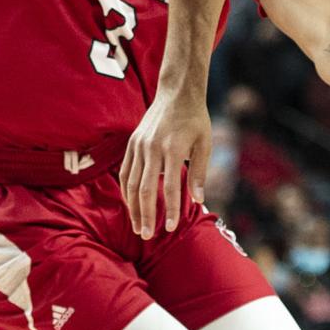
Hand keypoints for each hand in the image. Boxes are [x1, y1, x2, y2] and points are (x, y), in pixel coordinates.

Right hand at [120, 89, 211, 238]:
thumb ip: (199, 172)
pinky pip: (124, 172)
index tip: (169, 228)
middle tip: (147, 236)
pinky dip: (126, 191)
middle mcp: (152, 148)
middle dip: (145, 215)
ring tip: (137, 226)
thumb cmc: (196, 120)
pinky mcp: (132, 143)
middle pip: (144, 189)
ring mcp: (138, 146)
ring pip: (130, 183)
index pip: (170, 187)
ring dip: (132, 207)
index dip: (169, 210)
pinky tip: (131, 205)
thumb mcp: (205, 144)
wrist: (177, 93)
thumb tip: (198, 199)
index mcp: (172, 149)